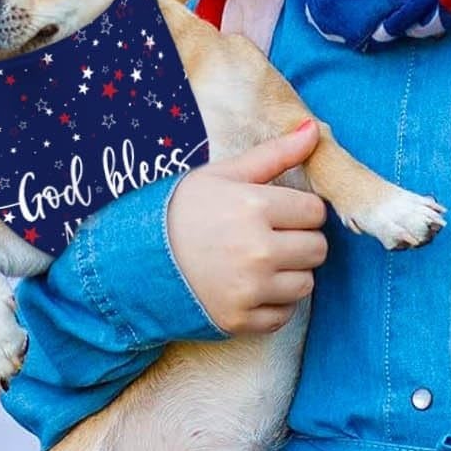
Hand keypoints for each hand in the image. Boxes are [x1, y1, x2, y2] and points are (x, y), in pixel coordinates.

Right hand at [166, 119, 327, 333]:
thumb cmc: (181, 210)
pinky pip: (284, 314)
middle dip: (299, 241)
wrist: (133, 260)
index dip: (300, 210)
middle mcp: (257, 250)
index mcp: (255, 207)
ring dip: (290, 273)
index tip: (277, 212)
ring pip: (306, 283)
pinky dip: (273, 303)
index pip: (315, 212)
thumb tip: (314, 130)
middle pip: (317, 249)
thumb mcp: (223, 175)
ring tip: (258, 262)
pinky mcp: (239, 320)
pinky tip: (249, 286)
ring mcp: (248, 289)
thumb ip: (274, 154)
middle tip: (269, 237)